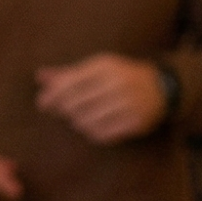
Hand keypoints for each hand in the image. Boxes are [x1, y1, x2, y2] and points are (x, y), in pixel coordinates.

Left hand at [35, 54, 168, 144]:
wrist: (161, 87)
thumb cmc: (121, 76)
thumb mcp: (98, 68)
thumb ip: (69, 73)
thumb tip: (39, 76)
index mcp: (105, 66)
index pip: (69, 83)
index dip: (52, 95)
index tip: (42, 103)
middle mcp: (116, 83)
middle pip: (74, 104)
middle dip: (64, 110)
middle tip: (65, 112)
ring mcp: (127, 104)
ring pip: (86, 121)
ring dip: (78, 122)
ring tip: (81, 118)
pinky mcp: (134, 122)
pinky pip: (102, 134)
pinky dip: (93, 132)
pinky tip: (94, 126)